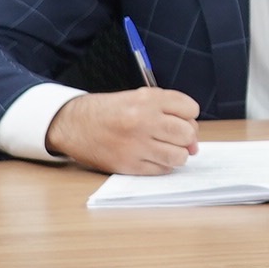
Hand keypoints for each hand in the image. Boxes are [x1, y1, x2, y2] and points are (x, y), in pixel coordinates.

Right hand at [45, 87, 200, 174]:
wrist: (74, 124)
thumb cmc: (110, 111)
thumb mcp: (139, 97)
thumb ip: (169, 110)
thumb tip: (194, 141)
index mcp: (148, 100)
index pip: (191, 109)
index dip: (189, 116)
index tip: (180, 119)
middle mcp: (143, 121)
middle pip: (188, 134)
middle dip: (187, 137)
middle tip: (176, 138)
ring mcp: (136, 145)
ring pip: (179, 156)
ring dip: (178, 154)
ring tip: (165, 149)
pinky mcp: (128, 165)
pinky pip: (161, 170)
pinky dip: (163, 165)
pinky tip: (152, 157)